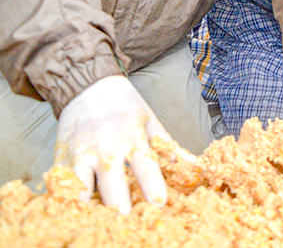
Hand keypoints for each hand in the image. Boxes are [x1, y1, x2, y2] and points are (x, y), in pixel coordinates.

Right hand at [55, 75, 189, 213]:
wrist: (88, 87)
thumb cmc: (125, 106)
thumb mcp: (151, 121)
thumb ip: (170, 147)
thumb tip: (194, 166)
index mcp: (133, 137)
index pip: (146, 166)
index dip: (153, 187)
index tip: (159, 203)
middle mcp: (107, 148)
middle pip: (113, 185)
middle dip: (121, 206)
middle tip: (130, 221)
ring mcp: (81, 155)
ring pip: (83, 189)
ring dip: (93, 207)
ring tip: (103, 221)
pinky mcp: (62, 160)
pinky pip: (63, 187)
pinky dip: (70, 200)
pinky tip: (79, 210)